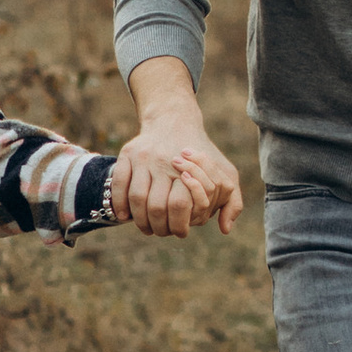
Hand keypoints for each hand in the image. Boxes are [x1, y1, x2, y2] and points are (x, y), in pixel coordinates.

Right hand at [115, 72, 242, 239]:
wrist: (174, 120)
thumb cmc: (202, 153)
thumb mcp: (225, 172)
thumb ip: (232, 201)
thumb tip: (225, 229)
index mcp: (189, 167)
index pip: (180, 205)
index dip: (179, 225)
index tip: (180, 232)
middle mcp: (164, 162)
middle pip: (157, 206)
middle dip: (159, 227)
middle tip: (162, 232)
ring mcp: (143, 158)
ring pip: (137, 198)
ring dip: (140, 220)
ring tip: (147, 227)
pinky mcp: (127, 154)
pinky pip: (118, 183)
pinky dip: (119, 204)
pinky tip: (125, 216)